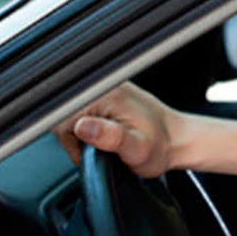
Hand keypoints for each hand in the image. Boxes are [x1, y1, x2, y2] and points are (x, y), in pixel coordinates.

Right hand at [52, 82, 182, 177]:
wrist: (176, 140)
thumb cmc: (160, 147)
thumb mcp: (137, 149)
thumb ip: (110, 138)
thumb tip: (82, 127)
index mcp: (107, 95)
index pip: (60, 114)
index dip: (70, 139)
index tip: (89, 149)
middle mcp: (104, 86)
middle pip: (60, 114)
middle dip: (74, 138)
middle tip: (101, 149)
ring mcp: (104, 89)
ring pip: (68, 115)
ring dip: (80, 134)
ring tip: (106, 142)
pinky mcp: (104, 95)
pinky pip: (79, 112)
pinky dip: (86, 128)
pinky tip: (105, 135)